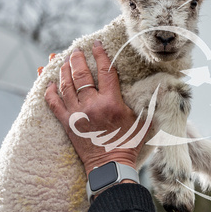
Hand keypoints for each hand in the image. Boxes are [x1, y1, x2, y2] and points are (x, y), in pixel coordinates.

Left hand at [45, 40, 143, 174]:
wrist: (110, 167)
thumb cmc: (129, 145)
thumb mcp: (144, 122)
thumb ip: (149, 104)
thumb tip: (162, 88)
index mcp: (112, 102)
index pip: (105, 71)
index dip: (101, 55)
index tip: (97, 44)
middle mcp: (92, 105)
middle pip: (82, 75)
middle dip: (78, 59)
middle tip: (76, 50)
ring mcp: (77, 114)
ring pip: (66, 85)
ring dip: (64, 70)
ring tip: (64, 60)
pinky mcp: (67, 124)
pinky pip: (53, 103)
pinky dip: (49, 91)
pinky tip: (49, 83)